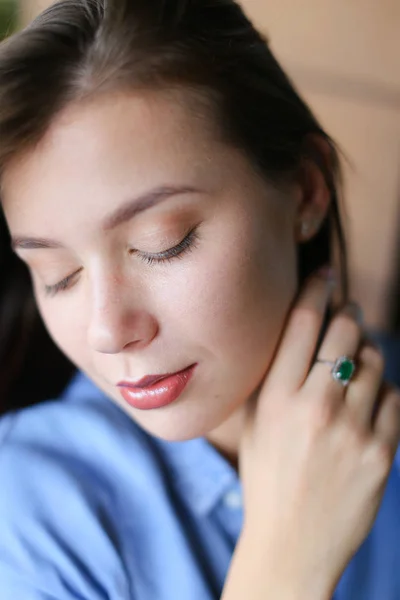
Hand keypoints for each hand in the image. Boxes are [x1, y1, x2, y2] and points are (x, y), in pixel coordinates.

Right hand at [239, 270, 399, 592]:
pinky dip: (383, 391)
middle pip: (344, 331)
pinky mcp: (382, 452)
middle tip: (348, 312)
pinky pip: (394, 397)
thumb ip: (271, 376)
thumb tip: (296, 327)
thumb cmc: (267, 476)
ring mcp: (352, 429)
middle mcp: (314, 407)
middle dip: (348, 313)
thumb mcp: (254, 423)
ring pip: (373, 360)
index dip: (316, 289)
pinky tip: (368, 403)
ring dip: (366, 354)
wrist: (293, 542)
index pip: (302, 322)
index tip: (324, 276)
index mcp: (275, 398)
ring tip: (354, 366)